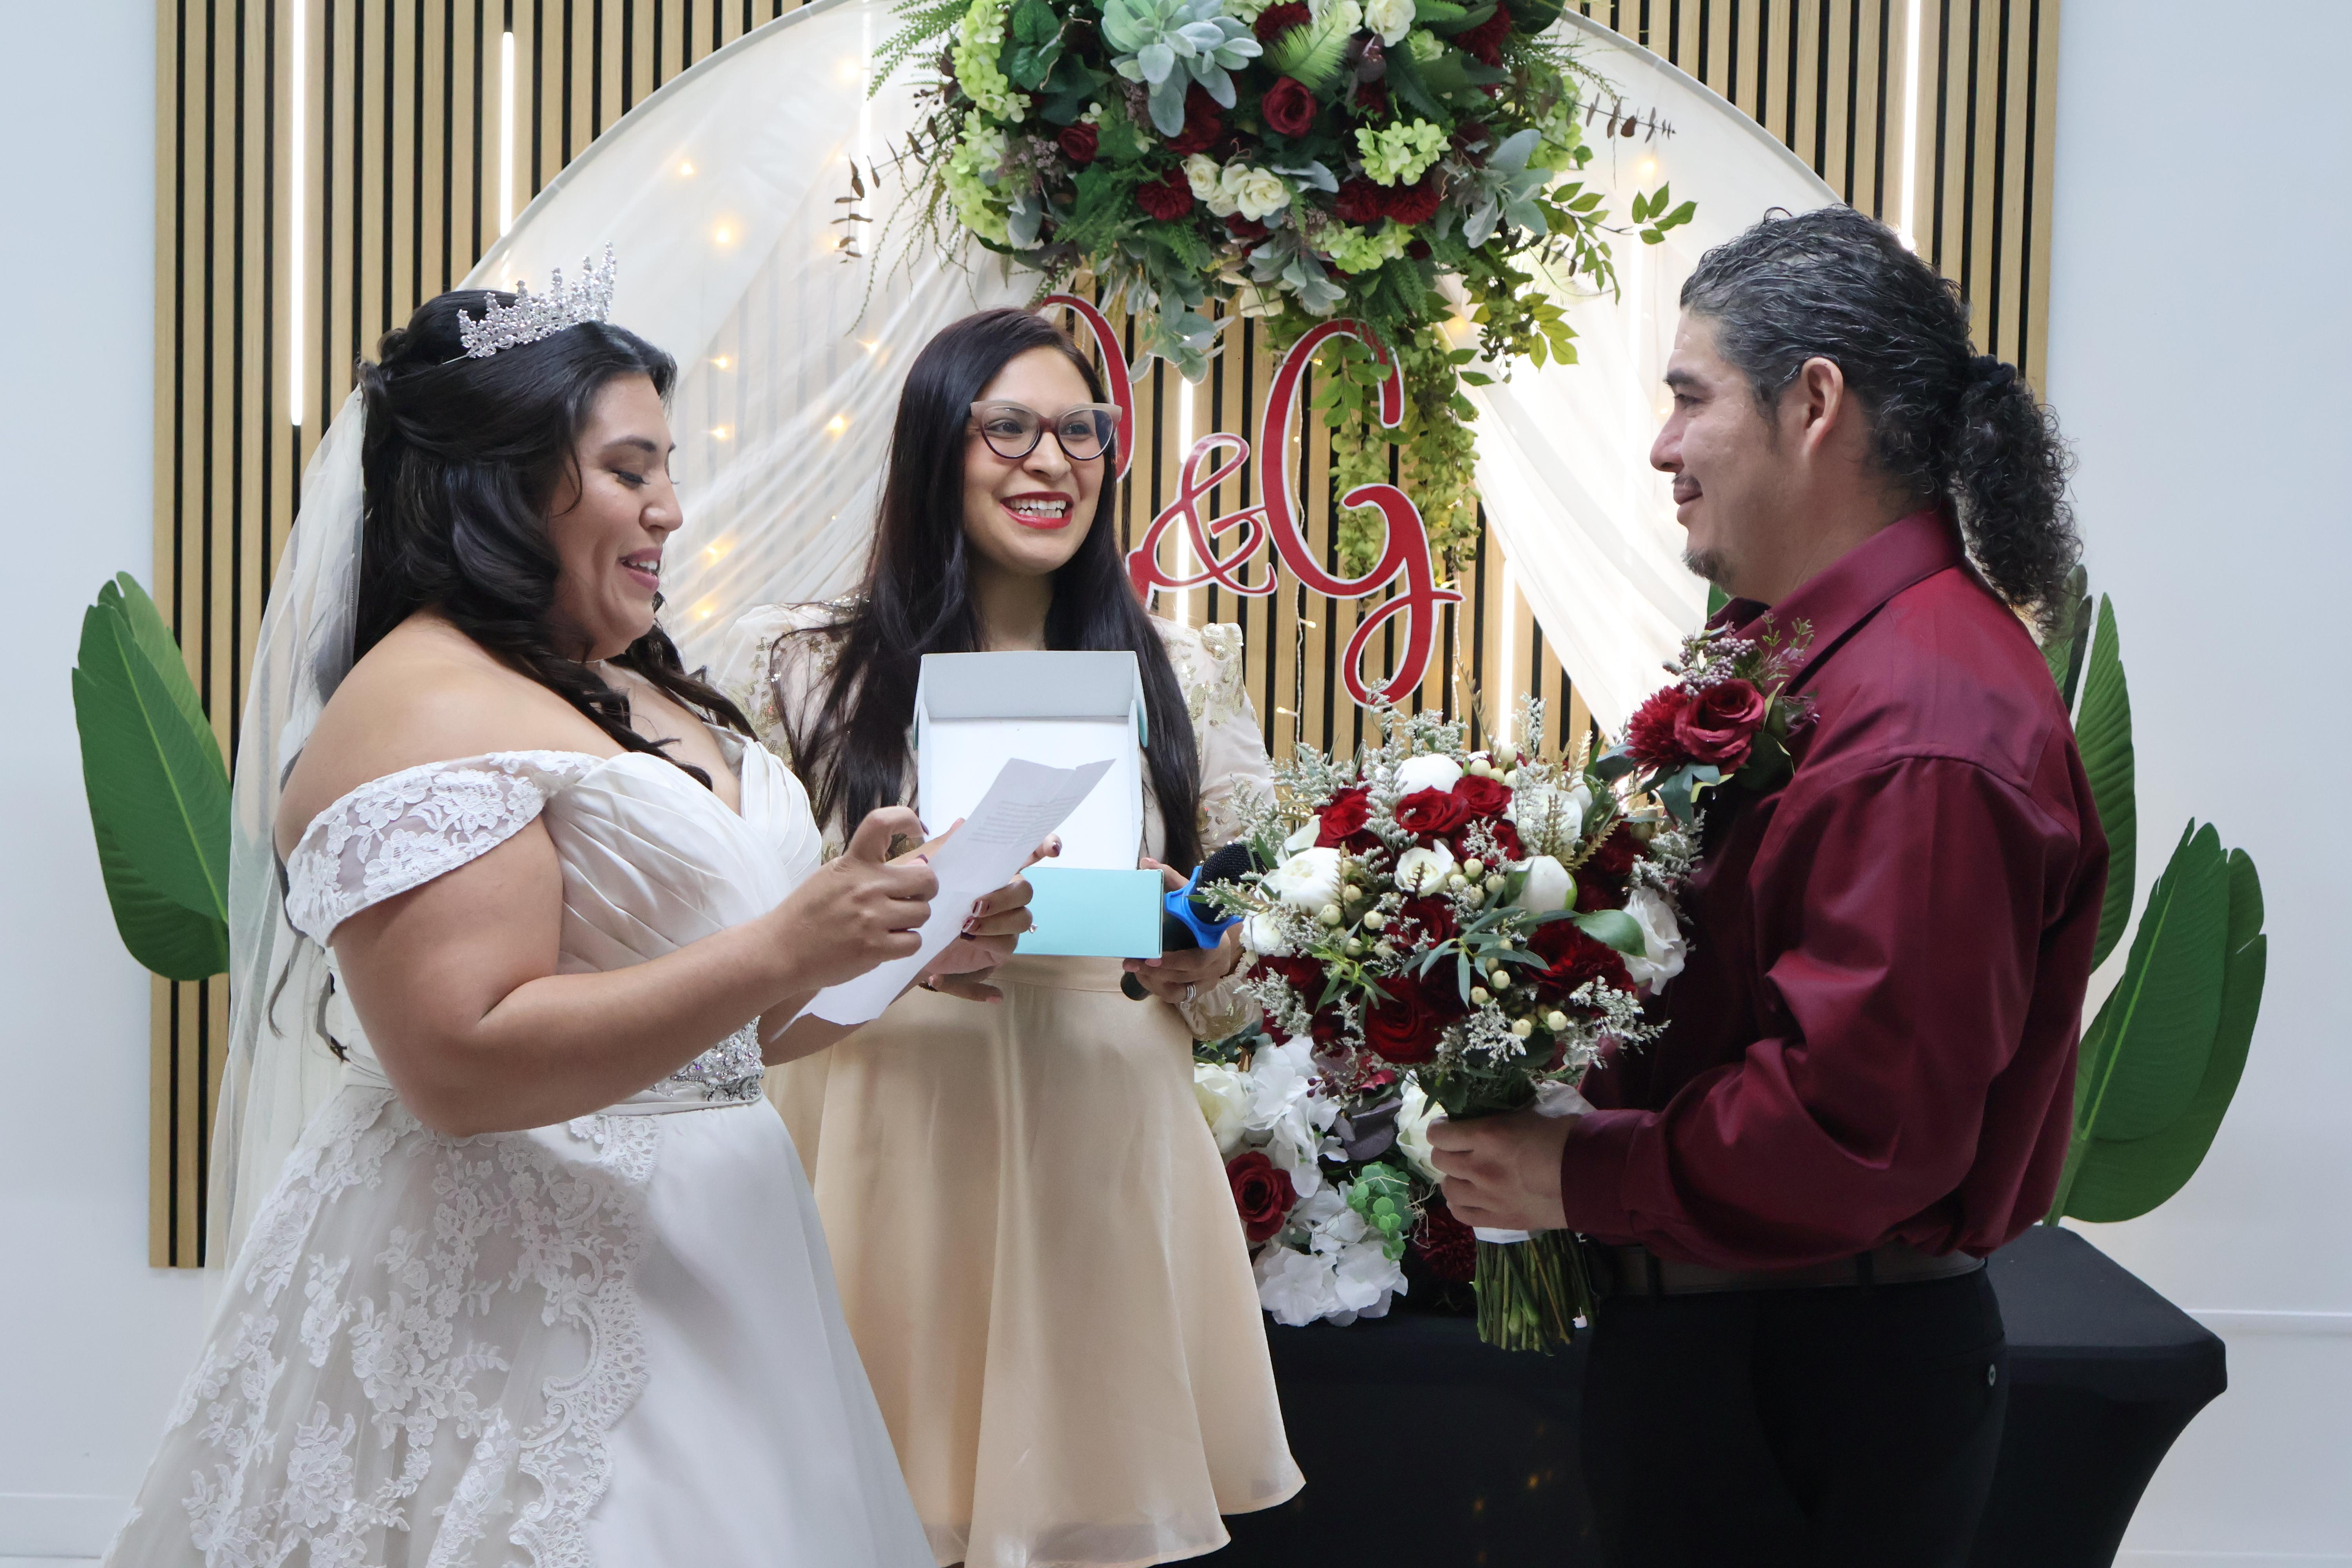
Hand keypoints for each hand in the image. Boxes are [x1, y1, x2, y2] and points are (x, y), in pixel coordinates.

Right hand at [768, 806, 936, 990]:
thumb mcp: (832, 877)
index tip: (917, 830)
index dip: (906, 819)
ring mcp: (871, 918)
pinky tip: (888, 942)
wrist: (782, 951)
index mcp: (852, 863)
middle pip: (925, 879)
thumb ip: (871, 870)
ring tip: (892, 923)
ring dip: (913, 919)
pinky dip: (905, 943)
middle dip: (925, 888)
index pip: (881, 823)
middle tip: (911, 897)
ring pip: (923, 913)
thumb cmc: (808, 913)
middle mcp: (865, 886)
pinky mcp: (875, 948)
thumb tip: (917, 865)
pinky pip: (914, 942)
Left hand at [917, 829, 1057, 1003]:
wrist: (908, 939)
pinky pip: (1009, 942)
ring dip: (997, 920)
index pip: (1025, 855)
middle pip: (1026, 889)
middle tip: (976, 904)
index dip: (1043, 848)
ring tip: (966, 925)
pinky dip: (989, 940)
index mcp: (992, 870)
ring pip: (1023, 917)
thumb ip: (945, 848)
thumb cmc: (920, 897)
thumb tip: (962, 824)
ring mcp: (1005, 920)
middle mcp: (1004, 894)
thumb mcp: (924, 870)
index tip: (1053, 849)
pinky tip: (968, 939)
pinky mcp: (999, 946)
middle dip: (1005, 896)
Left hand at [1120, 858, 1241, 1006]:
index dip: (1173, 961)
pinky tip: (1145, 979)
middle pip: (1184, 975)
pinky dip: (1160, 989)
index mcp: (1217, 942)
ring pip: (1180, 989)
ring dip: (1154, 981)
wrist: (1220, 927)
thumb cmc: (1201, 910)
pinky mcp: (1202, 989)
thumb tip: (1146, 863)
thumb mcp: (1189, 893)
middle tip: (1130, 963)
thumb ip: (1169, 878)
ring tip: (1134, 969)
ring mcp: (1210, 979)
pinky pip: (1179, 996)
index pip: (1197, 958)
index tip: (1150, 958)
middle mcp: (1217, 965)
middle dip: (1155, 971)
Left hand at [1427, 1109, 1572, 1230]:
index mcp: (1487, 1135)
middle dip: (1448, 1152)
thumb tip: (1485, 1116)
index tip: (1450, 1127)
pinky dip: (1462, 1204)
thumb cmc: (1566, 1137)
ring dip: (1455, 1179)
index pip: (1439, 1133)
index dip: (1441, 1129)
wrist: (1591, 1176)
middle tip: (1462, 1150)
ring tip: (1468, 1176)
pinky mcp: (1499, 1220)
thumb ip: (1500, 1119)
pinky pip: (1462, 1214)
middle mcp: (1480, 1167)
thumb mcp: (1529, 1115)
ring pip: (1447, 1188)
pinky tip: (1472, 1198)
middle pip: (1440, 1160)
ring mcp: (1487, 1197)